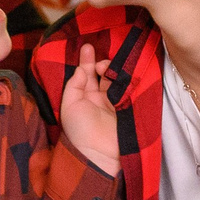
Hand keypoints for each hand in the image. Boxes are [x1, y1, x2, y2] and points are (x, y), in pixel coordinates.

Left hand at [58, 43, 119, 176]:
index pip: (86, 75)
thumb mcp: (69, 106)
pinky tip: (123, 72)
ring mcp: (117, 103)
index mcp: (85, 99)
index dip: (87, 61)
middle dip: (102, 64)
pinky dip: (127, 79)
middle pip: (104, 75)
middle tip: (100, 64)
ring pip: (117, 79)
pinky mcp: (131, 107)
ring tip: (108, 68)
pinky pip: (130, 88)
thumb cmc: (80, 132)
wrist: (100, 153)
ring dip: (113, 70)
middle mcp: (101, 99)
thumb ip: (74, 85)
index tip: (88, 46)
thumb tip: (81, 69)